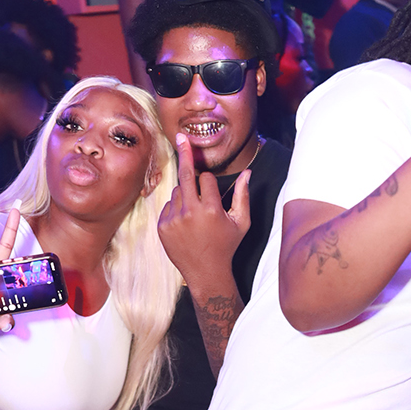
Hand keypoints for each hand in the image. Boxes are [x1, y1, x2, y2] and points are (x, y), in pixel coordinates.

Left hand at [157, 133, 250, 290]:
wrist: (205, 273)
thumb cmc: (226, 246)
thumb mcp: (241, 223)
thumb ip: (243, 196)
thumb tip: (247, 172)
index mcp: (212, 209)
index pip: (207, 179)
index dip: (211, 184)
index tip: (213, 193)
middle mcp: (191, 212)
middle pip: (186, 174)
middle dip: (185, 154)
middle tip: (181, 136)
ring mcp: (174, 219)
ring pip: (178, 192)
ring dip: (186, 196)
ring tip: (195, 217)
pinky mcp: (163, 226)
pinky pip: (168, 206)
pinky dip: (176, 210)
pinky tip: (185, 225)